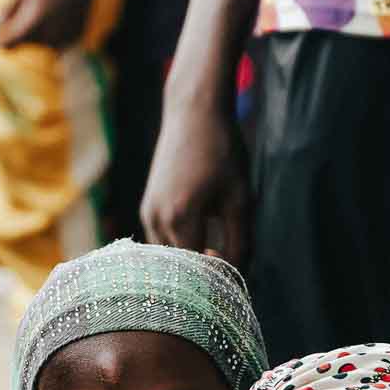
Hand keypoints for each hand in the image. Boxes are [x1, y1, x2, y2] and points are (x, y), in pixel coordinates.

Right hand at [139, 97, 251, 263]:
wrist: (193, 113)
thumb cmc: (223, 151)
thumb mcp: (241, 198)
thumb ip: (242, 241)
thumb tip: (237, 275)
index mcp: (181, 218)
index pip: (196, 270)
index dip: (216, 276)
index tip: (233, 261)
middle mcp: (157, 220)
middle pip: (178, 270)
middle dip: (201, 273)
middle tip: (226, 257)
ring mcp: (148, 215)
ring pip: (167, 259)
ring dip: (189, 261)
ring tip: (214, 246)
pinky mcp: (147, 209)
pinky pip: (161, 243)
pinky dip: (179, 246)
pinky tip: (200, 233)